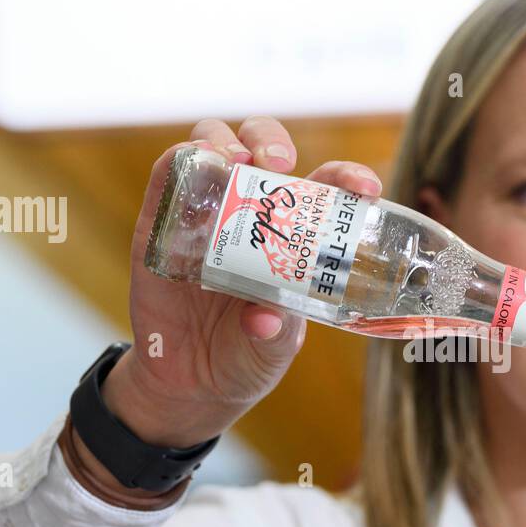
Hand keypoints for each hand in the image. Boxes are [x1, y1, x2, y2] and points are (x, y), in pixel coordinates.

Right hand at [109, 116, 383, 447]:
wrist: (192, 385)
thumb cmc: (246, 356)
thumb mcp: (273, 348)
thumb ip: (274, 331)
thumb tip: (265, 318)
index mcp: (292, 233)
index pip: (324, 186)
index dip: (347, 177)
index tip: (365, 190)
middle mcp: (249, 212)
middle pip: (261, 149)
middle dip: (271, 141)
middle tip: (279, 164)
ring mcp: (204, 213)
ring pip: (212, 146)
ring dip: (223, 141)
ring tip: (235, 162)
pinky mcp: (160, 226)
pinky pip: (167, 179)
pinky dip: (180, 162)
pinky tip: (193, 165)